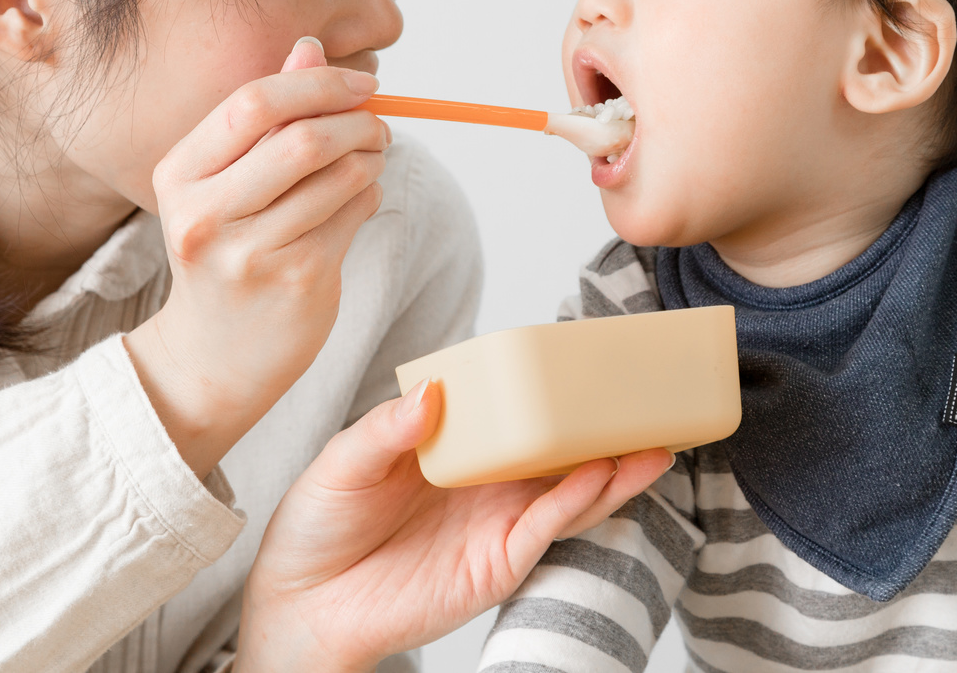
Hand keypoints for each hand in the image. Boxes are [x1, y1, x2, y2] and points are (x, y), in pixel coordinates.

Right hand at [124, 37, 387, 476]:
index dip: (317, 84)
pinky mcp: (297, 281)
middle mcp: (206, 215)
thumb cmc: (226, 250)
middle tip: (376, 122)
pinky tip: (360, 199)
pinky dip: (370, 196)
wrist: (213, 355)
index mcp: (178, 176)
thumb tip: (309, 48)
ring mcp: (251, 253)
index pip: (252, 103)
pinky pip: (355, 215)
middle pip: (301, 140)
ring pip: (339, 177)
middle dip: (355, 121)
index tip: (360, 83)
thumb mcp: (225, 180)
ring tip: (371, 158)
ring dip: (371, 158)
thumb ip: (267, 116)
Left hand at [238, 380, 675, 672]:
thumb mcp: (343, 461)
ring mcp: (497, 522)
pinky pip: (547, 528)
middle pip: (557, 448)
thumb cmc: (319, 526)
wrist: (304, 602)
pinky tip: (603, 475)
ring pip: (570, 490)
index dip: (547, 386)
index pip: (510, 409)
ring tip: (652, 440)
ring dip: (613, 466)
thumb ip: (386, 429)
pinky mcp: (498, 563)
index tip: (587, 355)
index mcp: (454, 447)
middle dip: (603, 426)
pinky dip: (578, 502)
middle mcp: (486, 482)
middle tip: (647, 396)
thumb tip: (431, 393)